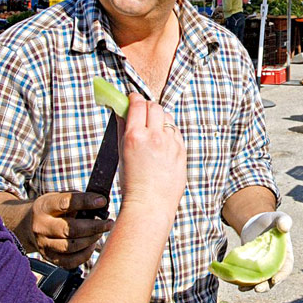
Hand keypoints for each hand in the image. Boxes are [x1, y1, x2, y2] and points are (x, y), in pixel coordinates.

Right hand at [30, 192, 114, 268]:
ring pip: (70, 247)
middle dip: (94, 227)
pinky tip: (90, 245)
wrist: (28, 225)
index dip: (86, 202)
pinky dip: (84, 255)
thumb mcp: (59, 197)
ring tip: (99, 233)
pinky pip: (69, 262)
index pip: (65, 203)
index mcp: (45, 206)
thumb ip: (77, 199)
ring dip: (90, 240)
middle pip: (69, 229)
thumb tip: (101, 203)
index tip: (102, 201)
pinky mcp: (48, 257)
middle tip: (108, 223)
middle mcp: (42, 226)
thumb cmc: (52, 209)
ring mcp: (44, 244)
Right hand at [117, 94, 186, 223]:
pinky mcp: (181, 150)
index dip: (134, 99)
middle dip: (147, 107)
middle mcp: (155, 137)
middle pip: (154, 107)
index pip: (137, 105)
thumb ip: (123, 129)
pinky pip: (175, 132)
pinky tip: (162, 143)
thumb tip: (121, 112)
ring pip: (167, 117)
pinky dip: (168, 133)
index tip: (132, 99)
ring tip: (152, 131)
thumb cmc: (132, 183)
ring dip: (159, 119)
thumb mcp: (121, 153)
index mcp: (135, 137)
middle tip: (142, 113)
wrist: (150, 204)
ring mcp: (170, 143)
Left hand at [234, 211, 292, 292]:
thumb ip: (283, 221)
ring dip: (252, 287)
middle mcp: (275, 265)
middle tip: (257, 289)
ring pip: (260, 281)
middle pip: (272, 279)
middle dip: (265, 286)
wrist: (256, 224)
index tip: (274, 280)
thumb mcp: (278, 218)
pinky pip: (249, 277)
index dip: (281, 276)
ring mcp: (264, 268)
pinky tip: (235, 283)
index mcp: (285, 255)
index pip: (286, 268)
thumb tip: (284, 226)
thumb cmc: (271, 221)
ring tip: (242, 289)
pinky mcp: (253, 268)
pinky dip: (243, 281)